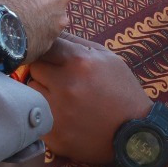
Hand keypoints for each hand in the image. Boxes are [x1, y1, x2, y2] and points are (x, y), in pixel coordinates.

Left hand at [24, 34, 150, 162]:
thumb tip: (53, 32)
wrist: (136, 133)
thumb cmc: (122, 91)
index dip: (46, 51)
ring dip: (42, 92)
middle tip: (58, 79)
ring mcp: (58, 111)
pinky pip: (35, 115)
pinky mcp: (54, 135)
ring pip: (31, 91)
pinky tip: (63, 115)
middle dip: (44, 71)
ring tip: (62, 98)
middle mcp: (66, 85)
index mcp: (79, 62)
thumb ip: (78, 43)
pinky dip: (44, 114)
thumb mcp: (108, 59)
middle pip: (33, 67)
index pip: (44, 46)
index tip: (52, 57)